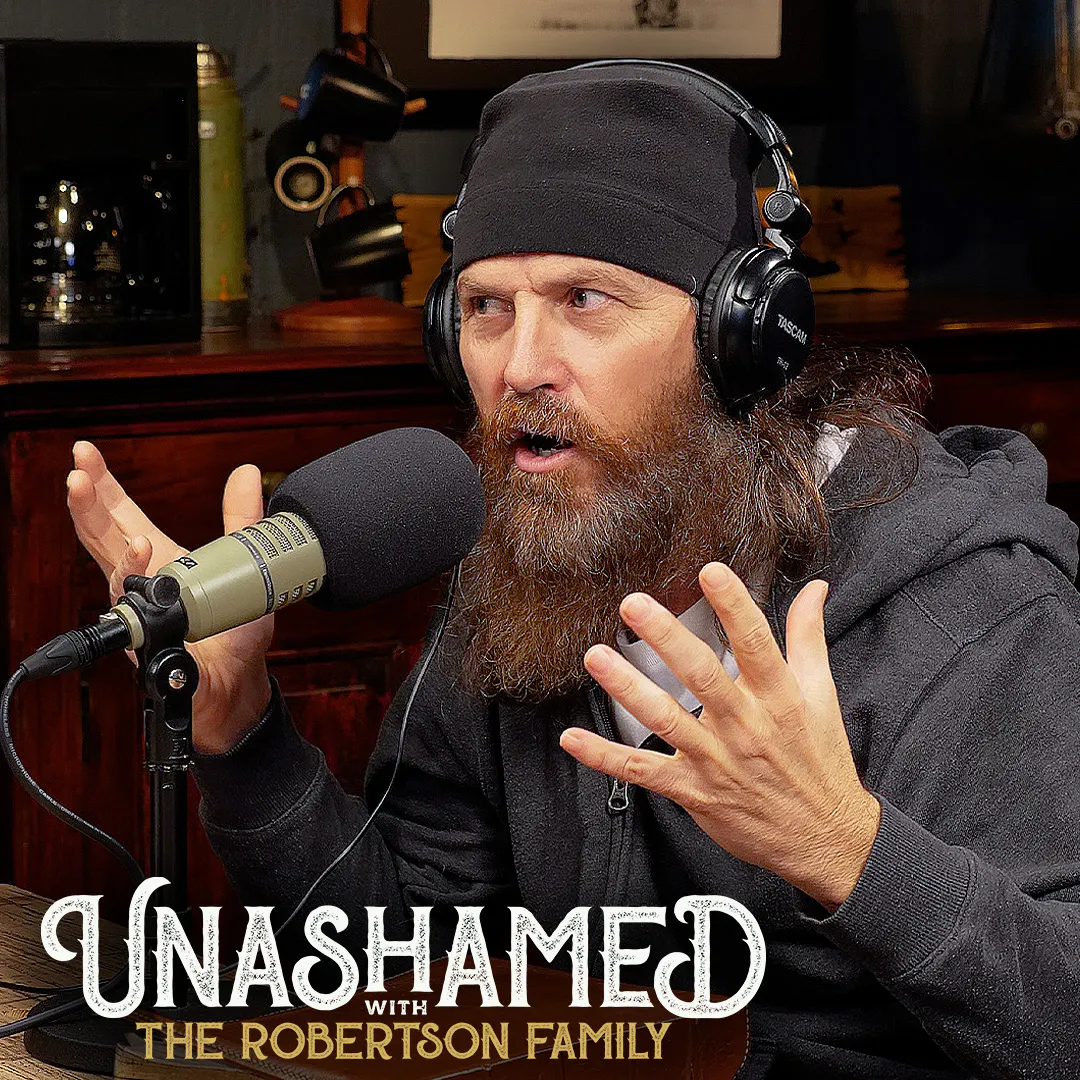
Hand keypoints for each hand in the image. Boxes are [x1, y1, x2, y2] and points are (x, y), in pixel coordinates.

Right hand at [66, 440, 274, 753]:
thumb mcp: (244, 563)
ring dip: (96, 526)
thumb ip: (243, 518)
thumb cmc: (235, 631)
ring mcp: (139, 610)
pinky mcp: (148, 635)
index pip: (122, 515)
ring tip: (88, 490)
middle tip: (77, 468)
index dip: (103, 485)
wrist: (237, 685)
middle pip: (102, 533)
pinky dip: (133, 573)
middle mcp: (142, 582)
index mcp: (161, 558)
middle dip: (85, 499)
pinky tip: (138, 549)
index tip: (85, 451)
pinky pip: (131, 605)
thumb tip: (247, 471)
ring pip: (107, 564)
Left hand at [559, 562, 880, 910]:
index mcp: (778, 697)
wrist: (826, 838)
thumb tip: (814, 586)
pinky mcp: (694, 791)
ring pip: (666, 719)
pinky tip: (573, 738)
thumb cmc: (820, 759)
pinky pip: (642, 772)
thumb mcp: (821, 694)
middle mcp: (745, 725)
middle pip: (701, 675)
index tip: (710, 571)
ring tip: (596, 657)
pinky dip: (604, 757)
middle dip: (667, 638)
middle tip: (634, 604)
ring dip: (628, 688)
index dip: (734, 606)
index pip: (755, 644)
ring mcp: (716, 760)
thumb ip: (808, 636)